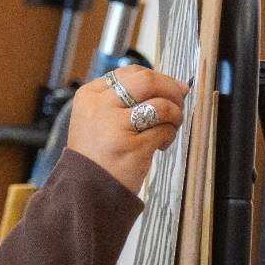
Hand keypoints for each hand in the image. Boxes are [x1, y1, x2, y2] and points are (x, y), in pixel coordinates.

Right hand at [66, 65, 189, 193]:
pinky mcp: (133, 146)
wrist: (84, 192)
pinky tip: (161, 145)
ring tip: (169, 128)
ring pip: (161, 105)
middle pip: (147, 81)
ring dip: (175, 115)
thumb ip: (124, 99)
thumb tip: (175, 85)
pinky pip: (164, 130)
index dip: (157, 77)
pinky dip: (170, 135)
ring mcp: (115, 126)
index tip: (170, 87)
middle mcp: (100, 106)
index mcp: (89, 95)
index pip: (130, 72)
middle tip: (180, 100)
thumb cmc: (96, 155)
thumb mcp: (97, 118)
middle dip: (171, 88)